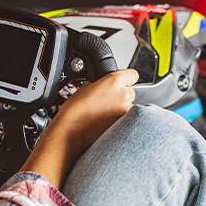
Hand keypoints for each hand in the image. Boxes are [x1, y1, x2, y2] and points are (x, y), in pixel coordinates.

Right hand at [21, 69, 138, 187]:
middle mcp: (123, 94)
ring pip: (130, 106)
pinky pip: (126, 119)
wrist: (72, 130)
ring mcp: (126, 110)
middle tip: (108, 102)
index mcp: (114, 81)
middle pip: (131, 91)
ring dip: (121, 108)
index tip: (123, 82)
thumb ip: (102, 84)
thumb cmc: (75, 111)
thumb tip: (106, 87)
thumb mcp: (86, 87)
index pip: (133, 74)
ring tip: (105, 114)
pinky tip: (106, 121)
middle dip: (122, 95)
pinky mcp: (124, 124)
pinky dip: (119, 120)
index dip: (127, 79)